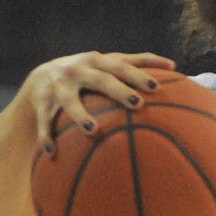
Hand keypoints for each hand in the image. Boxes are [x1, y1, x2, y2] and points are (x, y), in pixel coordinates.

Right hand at [23, 51, 176, 149]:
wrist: (42, 78)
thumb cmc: (88, 74)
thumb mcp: (109, 66)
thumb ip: (137, 64)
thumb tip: (175, 67)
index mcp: (98, 62)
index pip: (123, 66)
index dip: (139, 73)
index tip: (156, 86)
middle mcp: (78, 69)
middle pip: (101, 79)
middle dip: (119, 90)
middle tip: (137, 104)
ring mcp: (58, 85)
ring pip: (69, 101)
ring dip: (81, 115)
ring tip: (94, 130)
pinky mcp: (41, 101)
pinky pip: (44, 120)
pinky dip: (46, 135)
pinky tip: (51, 153)